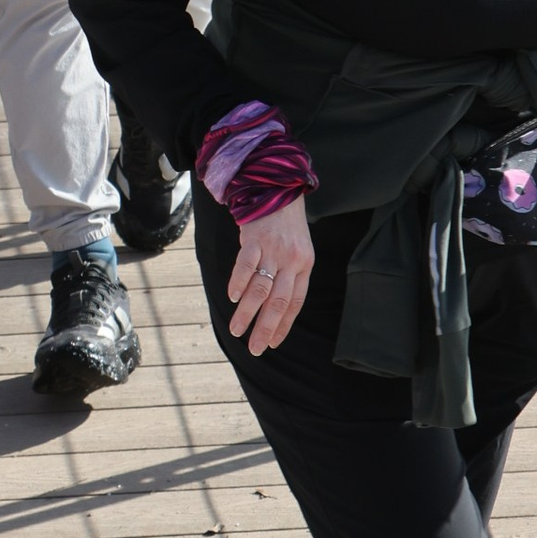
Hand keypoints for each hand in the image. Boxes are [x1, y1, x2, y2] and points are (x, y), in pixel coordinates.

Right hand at [225, 197, 315, 353]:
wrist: (278, 189)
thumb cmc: (287, 225)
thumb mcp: (298, 250)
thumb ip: (290, 275)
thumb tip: (274, 306)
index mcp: (304, 266)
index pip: (295, 303)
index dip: (283, 326)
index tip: (271, 344)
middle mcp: (291, 261)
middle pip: (278, 302)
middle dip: (265, 328)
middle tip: (254, 348)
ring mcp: (273, 250)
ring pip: (260, 288)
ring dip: (247, 312)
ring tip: (237, 330)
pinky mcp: (255, 238)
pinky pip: (246, 265)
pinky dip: (239, 282)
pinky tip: (232, 297)